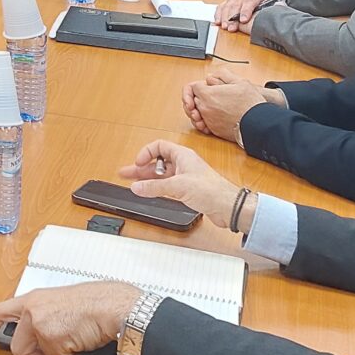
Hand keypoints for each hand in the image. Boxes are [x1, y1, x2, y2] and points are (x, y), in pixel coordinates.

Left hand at [0, 280, 141, 354]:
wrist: (114, 306)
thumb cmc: (96, 304)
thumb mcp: (59, 303)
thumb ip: (42, 316)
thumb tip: (36, 338)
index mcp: (32, 299)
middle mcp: (32, 310)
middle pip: (18, 348)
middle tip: (56, 353)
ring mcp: (40, 324)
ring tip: (74, 343)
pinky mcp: (51, 338)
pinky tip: (82, 344)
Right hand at [117, 140, 243, 228]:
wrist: (228, 206)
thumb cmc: (212, 190)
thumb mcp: (178, 186)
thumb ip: (154, 187)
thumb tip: (137, 186)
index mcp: (182, 156)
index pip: (159, 147)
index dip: (146, 153)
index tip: (138, 163)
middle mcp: (183, 165)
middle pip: (157, 162)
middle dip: (141, 168)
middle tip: (126, 172)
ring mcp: (185, 178)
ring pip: (161, 175)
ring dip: (147, 179)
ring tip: (133, 183)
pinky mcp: (187, 190)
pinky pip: (167, 186)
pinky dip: (156, 188)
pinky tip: (148, 192)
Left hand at [182, 73, 284, 144]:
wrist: (259, 123)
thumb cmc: (251, 104)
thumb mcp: (240, 82)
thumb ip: (222, 75)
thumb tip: (211, 77)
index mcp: (208, 95)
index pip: (193, 87)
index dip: (199, 86)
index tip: (205, 87)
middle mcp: (205, 108)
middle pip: (193, 100)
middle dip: (199, 97)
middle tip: (209, 96)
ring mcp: (208, 120)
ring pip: (197, 113)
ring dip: (201, 109)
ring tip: (212, 106)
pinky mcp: (214, 130)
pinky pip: (203, 124)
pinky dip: (205, 120)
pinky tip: (215, 116)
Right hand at [214, 0, 276, 31]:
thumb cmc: (271, 2)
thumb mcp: (277, 5)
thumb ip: (276, 10)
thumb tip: (276, 18)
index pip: (250, 0)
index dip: (246, 10)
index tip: (243, 20)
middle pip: (236, 4)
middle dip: (232, 17)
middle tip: (231, 27)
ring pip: (228, 5)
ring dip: (224, 16)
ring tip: (225, 26)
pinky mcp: (230, 1)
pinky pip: (222, 6)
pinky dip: (218, 14)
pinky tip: (218, 21)